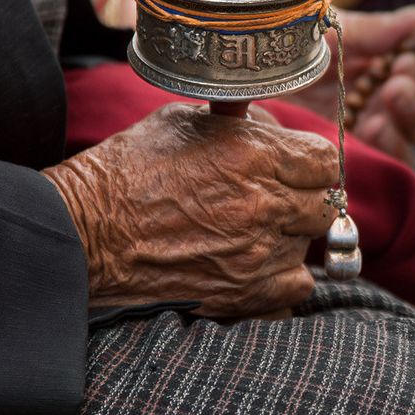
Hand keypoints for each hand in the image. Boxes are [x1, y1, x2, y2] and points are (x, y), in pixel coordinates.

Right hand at [42, 103, 337, 316]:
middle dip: (307, 195)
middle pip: (326, 203)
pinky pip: (298, 285)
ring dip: (292, 233)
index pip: (325, 161)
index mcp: (253, 154)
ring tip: (258, 227)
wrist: (88, 230)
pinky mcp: (245, 293)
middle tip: (281, 195)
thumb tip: (274, 131)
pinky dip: (285, 273)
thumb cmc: (131, 168)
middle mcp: (264, 204)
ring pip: (311, 243)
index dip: (314, 162)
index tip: (302, 166)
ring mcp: (257, 253)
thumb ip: (242, 123)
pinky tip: (259, 260)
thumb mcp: (186, 121)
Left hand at [288, 6, 414, 164]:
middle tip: (399, 82)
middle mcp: (370, 102)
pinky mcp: (350, 159)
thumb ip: (368, 32)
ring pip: (407, 134)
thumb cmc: (281, 50)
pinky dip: (390, 145)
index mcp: (369, 69)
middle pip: (414, 108)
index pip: (410, 73)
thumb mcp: (323, 33)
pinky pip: (386, 160)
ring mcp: (360, 132)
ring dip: (408, 117)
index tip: (406, 57)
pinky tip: (377, 127)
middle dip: (414, 94)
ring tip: (394, 96)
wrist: (243, 77)